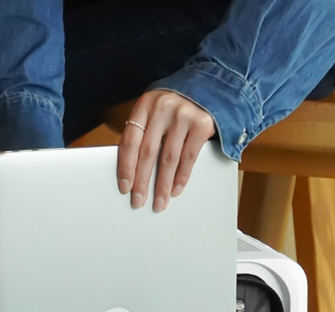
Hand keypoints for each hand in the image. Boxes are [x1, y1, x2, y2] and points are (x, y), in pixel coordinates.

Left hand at [117, 90, 215, 211]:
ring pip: (169, 159)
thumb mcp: (154, 111)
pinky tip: (175, 190)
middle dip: (142, 182)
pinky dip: (181, 178)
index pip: (130, 140)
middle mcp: (163, 107)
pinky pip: (189, 158)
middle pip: (148, 152)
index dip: (126, 167)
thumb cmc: (175, 106)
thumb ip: (144, 132)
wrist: (210, 86)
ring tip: (159, 203)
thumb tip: (131, 172)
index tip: (125, 188)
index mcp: (145, 105)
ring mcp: (184, 114)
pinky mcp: (202, 123)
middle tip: (138, 202)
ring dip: (163, 186)